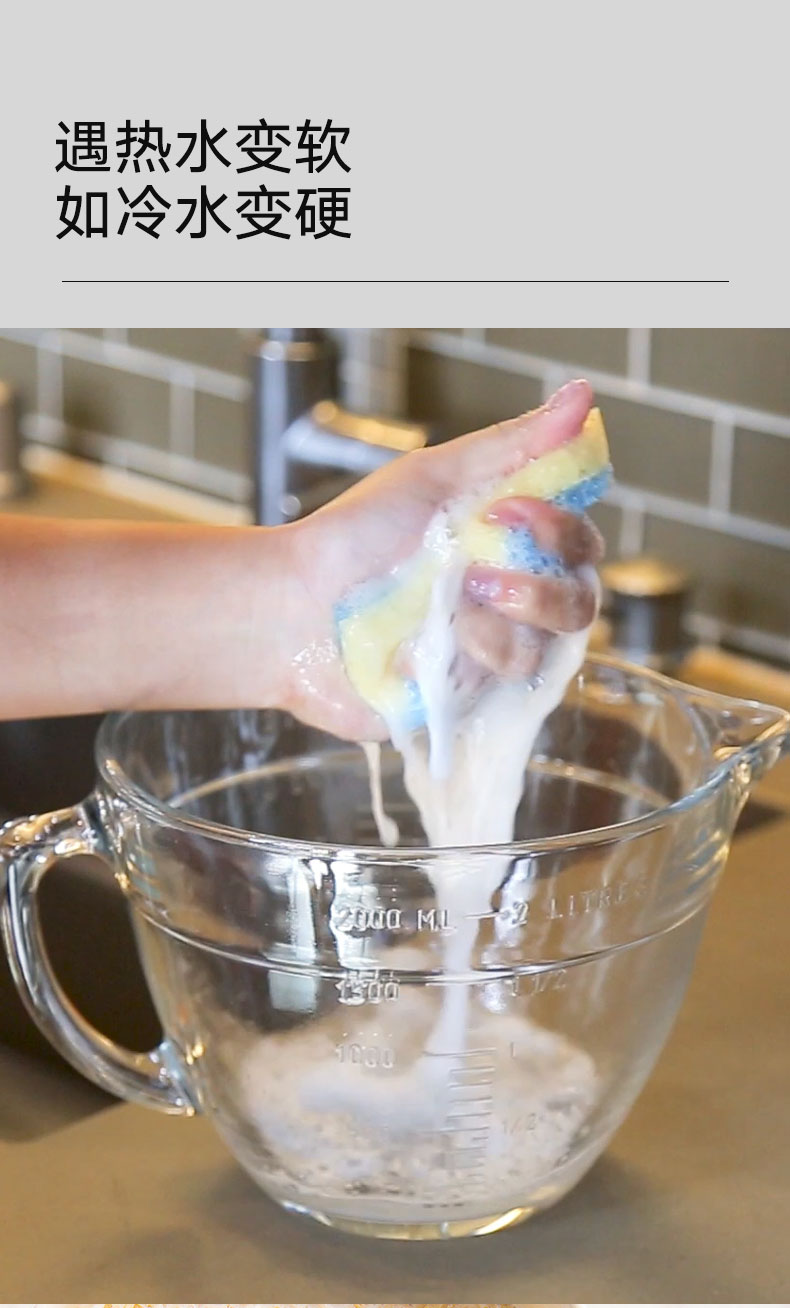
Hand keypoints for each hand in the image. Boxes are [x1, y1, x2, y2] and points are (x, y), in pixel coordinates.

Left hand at [284, 378, 603, 740]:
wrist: (293, 606)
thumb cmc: (354, 537)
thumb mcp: (435, 475)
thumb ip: (513, 445)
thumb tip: (582, 395)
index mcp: (509, 547)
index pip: (581, 544)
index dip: (562, 528)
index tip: (506, 509)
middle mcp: (510, 603)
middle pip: (581, 602)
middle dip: (540, 584)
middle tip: (478, 570)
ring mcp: (491, 655)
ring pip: (548, 648)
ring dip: (498, 620)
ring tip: (446, 603)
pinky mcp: (469, 698)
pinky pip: (503, 683)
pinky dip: (466, 656)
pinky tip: (421, 644)